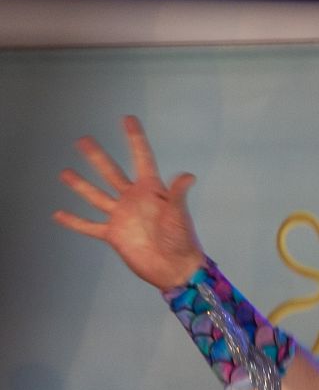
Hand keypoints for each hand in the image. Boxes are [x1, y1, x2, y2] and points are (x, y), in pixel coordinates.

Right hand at [52, 118, 206, 291]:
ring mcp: (122, 216)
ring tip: (65, 172)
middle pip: (111, 173)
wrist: (176, 270)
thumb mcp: (179, 215)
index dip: (135, 138)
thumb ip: (178, 194)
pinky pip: (90, 226)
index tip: (128, 119)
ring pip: (96, 196)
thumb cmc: (183, 241)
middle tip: (83, 139)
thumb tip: (188, 175)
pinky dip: (74, 221)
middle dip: (97, 157)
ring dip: (80, 185)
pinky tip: (59, 214)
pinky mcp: (114, 235)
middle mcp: (133, 199)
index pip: (142, 158)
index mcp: (151, 191)